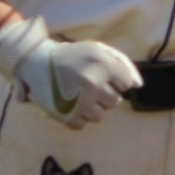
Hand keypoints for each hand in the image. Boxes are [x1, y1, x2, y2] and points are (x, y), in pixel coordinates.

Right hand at [0, 15, 141, 128]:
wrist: (36, 62)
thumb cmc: (72, 56)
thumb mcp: (98, 49)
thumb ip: (123, 64)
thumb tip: (138, 86)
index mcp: (103, 64)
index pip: (126, 83)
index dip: (114, 80)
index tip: (99, 74)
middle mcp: (93, 83)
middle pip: (114, 102)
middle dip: (103, 94)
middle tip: (86, 85)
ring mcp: (80, 102)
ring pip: (100, 116)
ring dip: (91, 107)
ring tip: (77, 94)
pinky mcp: (67, 116)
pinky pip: (82, 124)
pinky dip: (76, 117)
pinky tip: (68, 103)